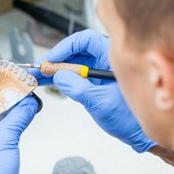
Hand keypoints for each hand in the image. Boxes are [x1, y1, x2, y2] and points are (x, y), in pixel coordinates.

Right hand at [29, 29, 156, 152]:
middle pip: (75, 51)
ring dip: (54, 69)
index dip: (66, 47)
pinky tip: (47, 81)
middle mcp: (103, 61)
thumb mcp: (102, 103)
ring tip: (38, 75)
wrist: (135, 133)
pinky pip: (73, 75)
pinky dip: (59, 78)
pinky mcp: (91, 82)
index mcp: (112, 58)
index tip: (53, 59)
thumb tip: (59, 77)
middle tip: (40, 68)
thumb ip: (79, 89)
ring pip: (71, 63)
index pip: (86, 41)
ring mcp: (96, 71)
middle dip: (56, 59)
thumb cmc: (129, 117)